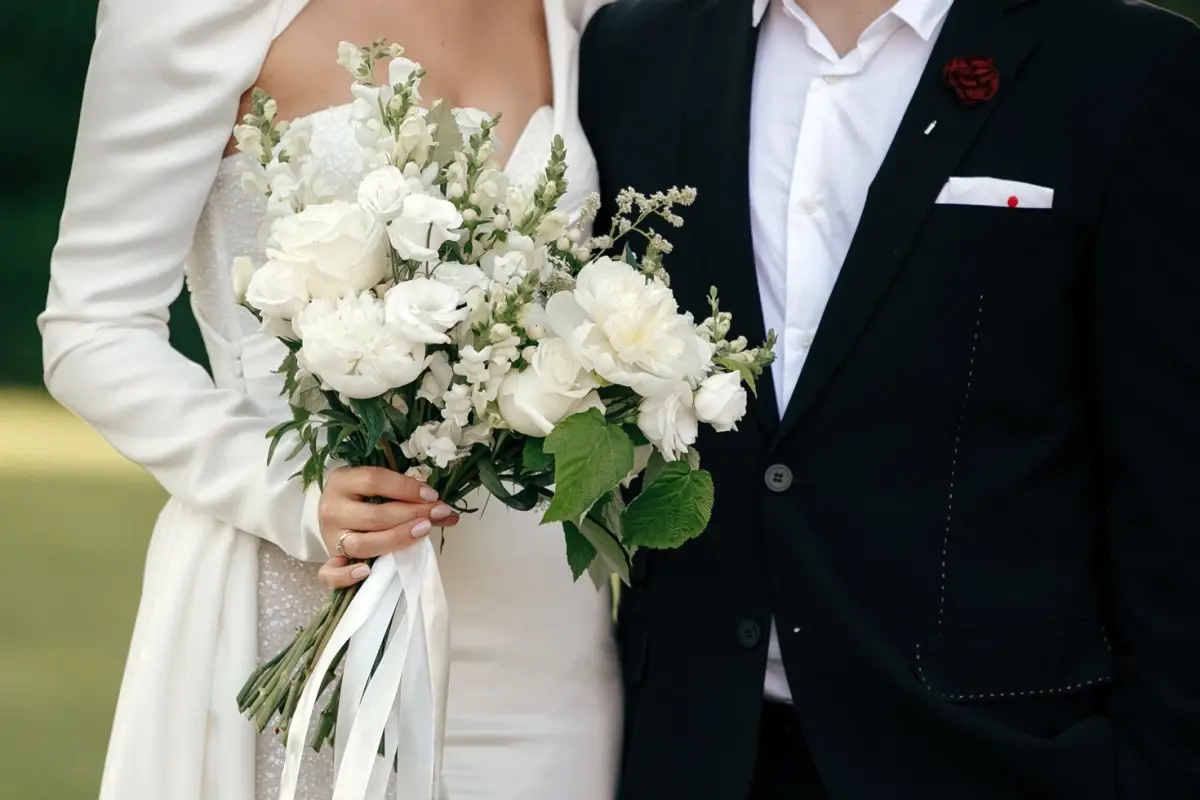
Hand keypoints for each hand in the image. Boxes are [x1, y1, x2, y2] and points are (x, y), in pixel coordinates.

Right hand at [316, 466, 458, 587]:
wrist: (334, 510)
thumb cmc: (363, 496)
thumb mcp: (381, 487)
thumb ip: (411, 497)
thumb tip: (448, 513)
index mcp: (342, 481)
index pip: (375, 481)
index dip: (407, 488)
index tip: (433, 495)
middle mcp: (332, 509)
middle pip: (374, 516)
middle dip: (412, 514)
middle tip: (438, 513)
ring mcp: (329, 537)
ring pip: (361, 545)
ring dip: (395, 539)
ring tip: (422, 532)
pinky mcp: (328, 560)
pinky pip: (331, 574)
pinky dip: (346, 576)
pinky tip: (367, 572)